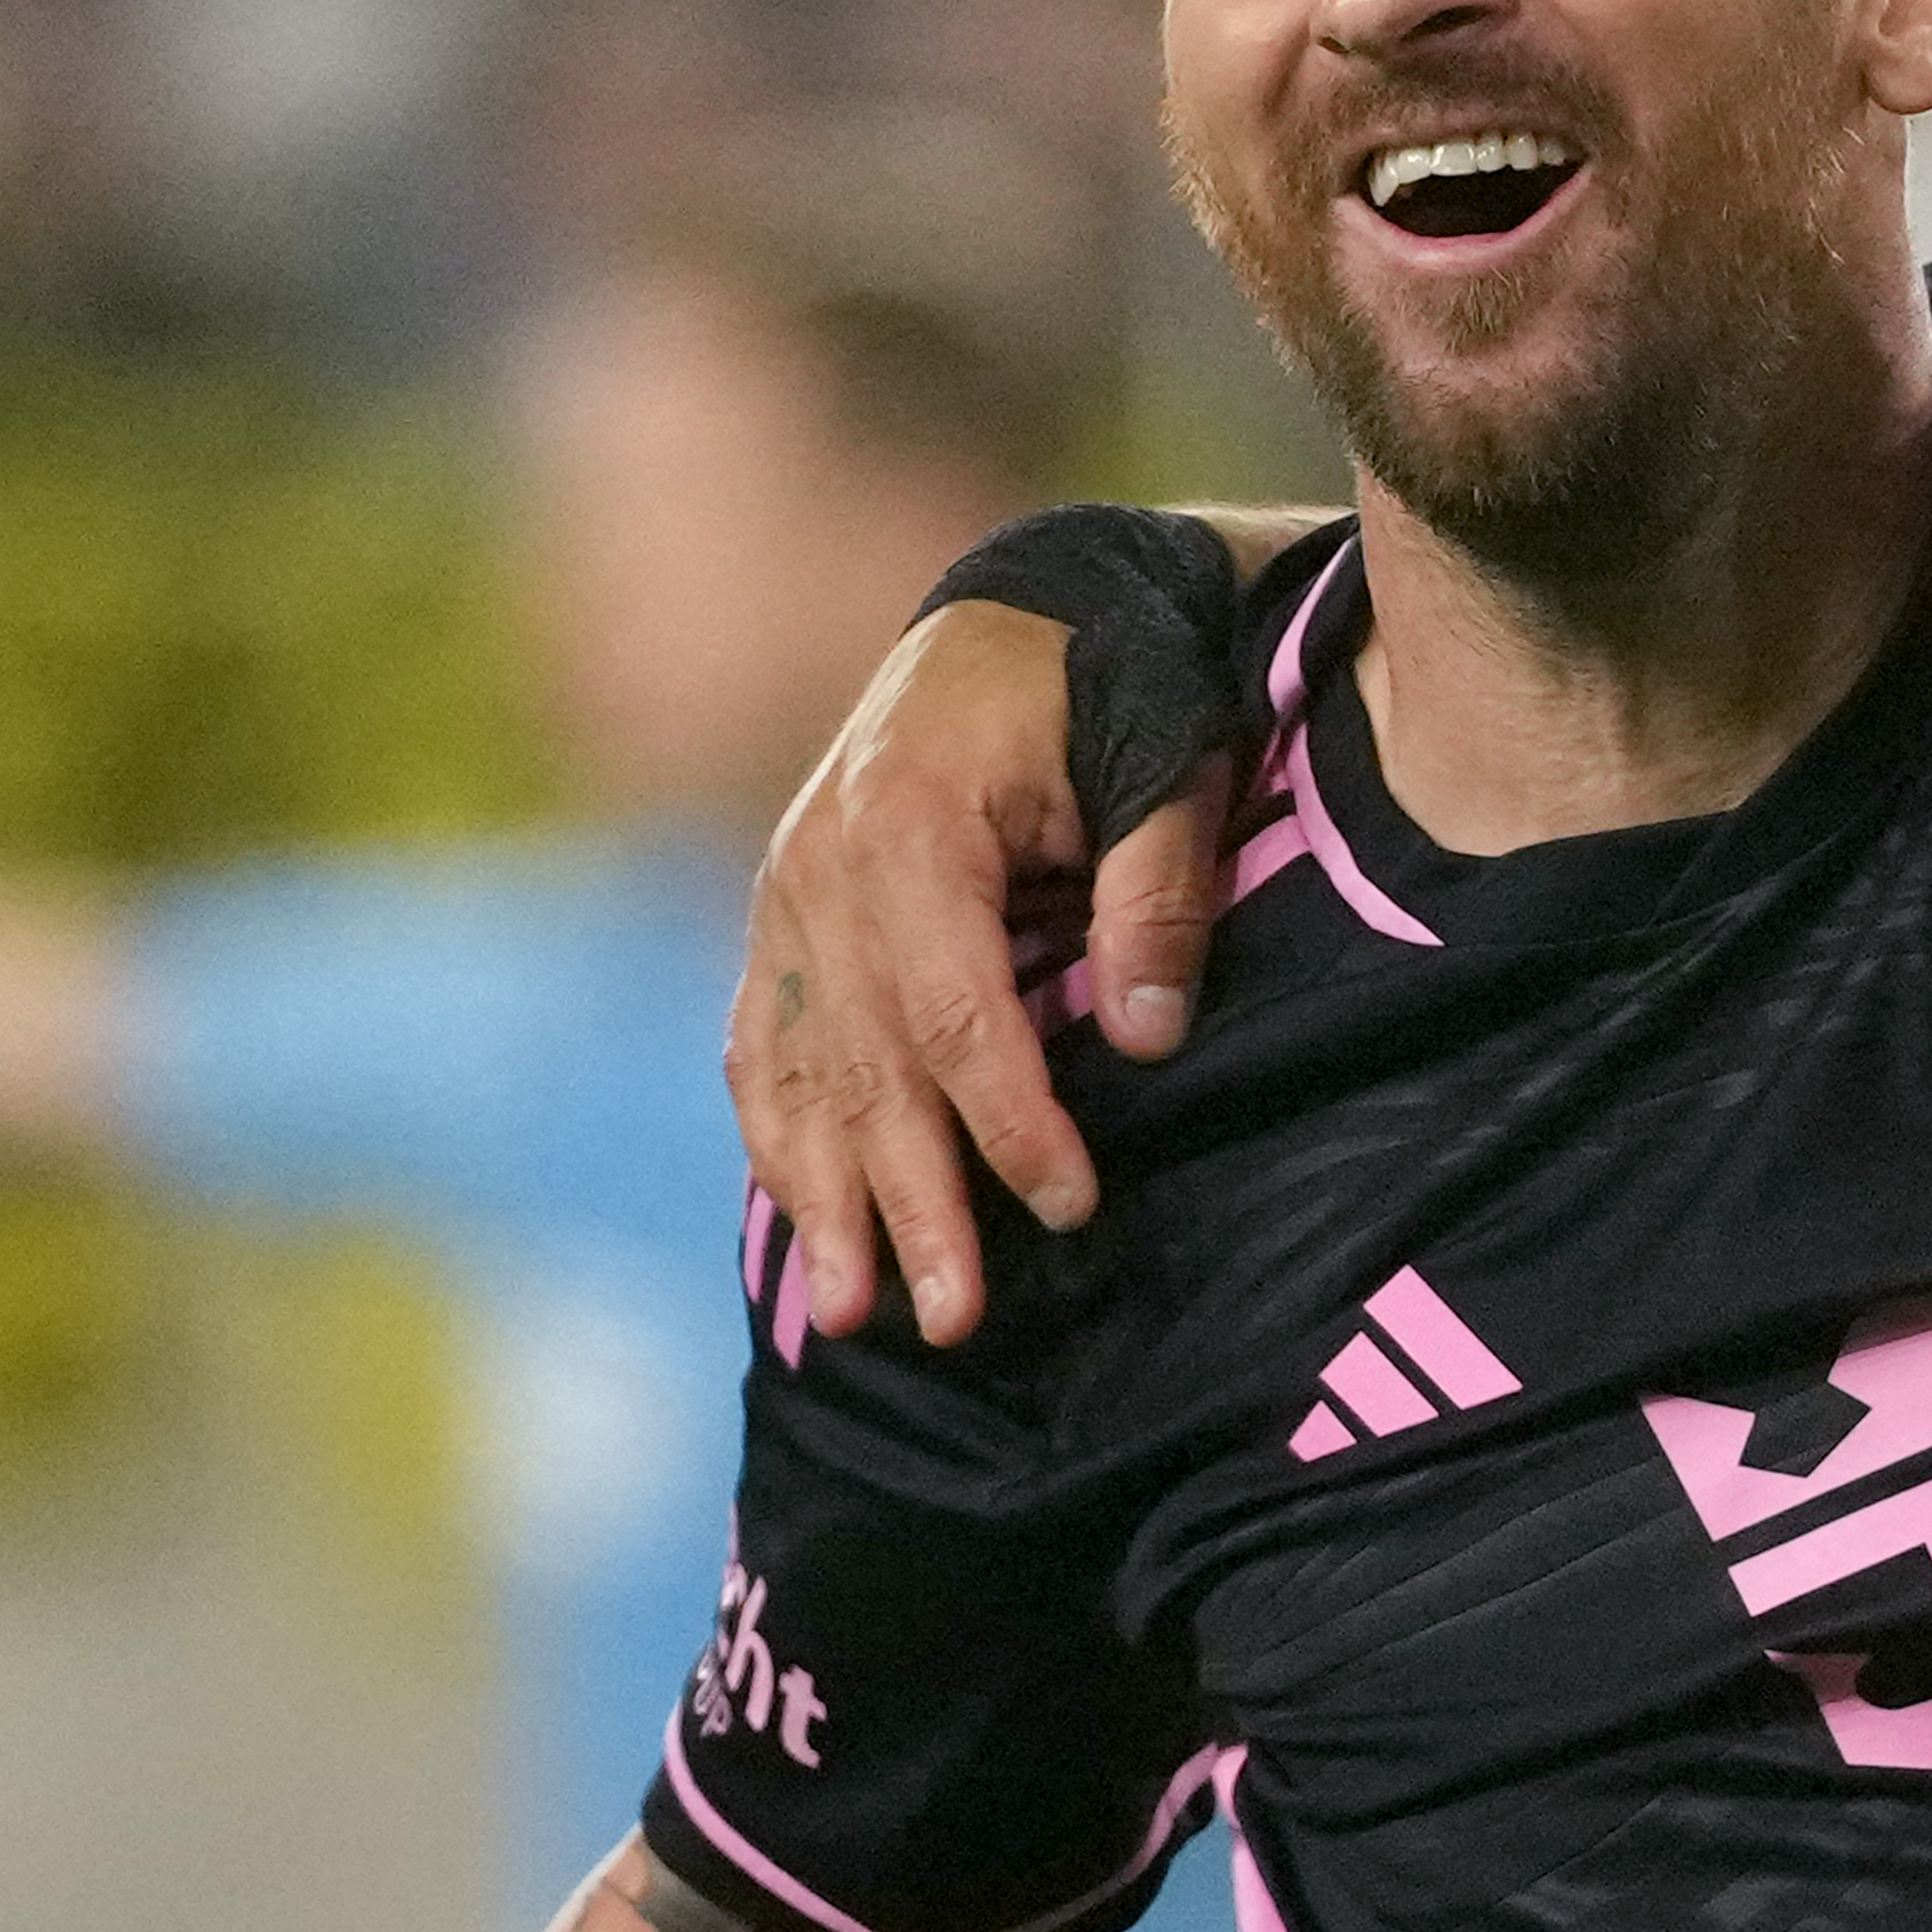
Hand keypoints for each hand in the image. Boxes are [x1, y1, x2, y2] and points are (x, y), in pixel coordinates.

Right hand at [729, 606, 1238, 1349]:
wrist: (1014, 613)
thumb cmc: (1108, 684)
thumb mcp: (1166, 753)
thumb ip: (1159, 892)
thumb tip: (1145, 1039)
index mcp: (911, 824)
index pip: (954, 1009)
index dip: (1010, 1120)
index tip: (1070, 1206)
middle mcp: (821, 868)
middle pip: (865, 1065)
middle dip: (909, 1202)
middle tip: (953, 1318)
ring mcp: (786, 898)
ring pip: (797, 1072)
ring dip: (825, 1201)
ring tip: (858, 1316)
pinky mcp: (781, 923)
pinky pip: (765, 1048)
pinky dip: (782, 1140)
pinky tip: (807, 1226)